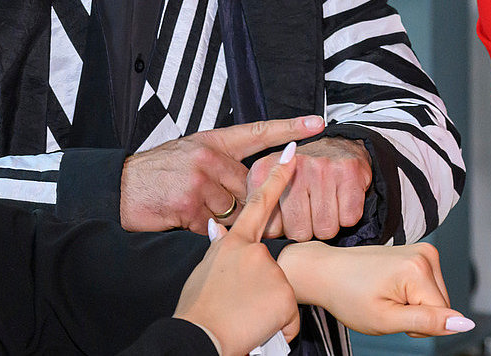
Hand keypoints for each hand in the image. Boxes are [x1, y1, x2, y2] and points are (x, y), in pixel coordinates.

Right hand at [122, 116, 324, 233]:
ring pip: (234, 210)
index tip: (317, 124)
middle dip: (239, 200)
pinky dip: (203, 229)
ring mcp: (200, 181)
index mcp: (214, 141)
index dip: (290, 128)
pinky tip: (183, 218)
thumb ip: (221, 162)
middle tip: (213, 201)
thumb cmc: (158, 172)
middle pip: (249, 186)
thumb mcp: (191, 152)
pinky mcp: (190, 207)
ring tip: (192, 207)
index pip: (259, 132)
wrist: (120, 188)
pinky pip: (214, 227)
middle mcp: (210, 157)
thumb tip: (251, 182)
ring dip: (220, 218)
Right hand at [176, 145, 301, 355]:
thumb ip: (218, 247)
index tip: (293, 155)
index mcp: (234, 242)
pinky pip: (289, 314)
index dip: (279, 178)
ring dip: (267, 309)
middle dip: (261, 288)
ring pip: (281, 291)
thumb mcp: (204, 270)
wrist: (198, 336)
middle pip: (272, 265)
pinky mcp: (285, 293)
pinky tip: (257, 327)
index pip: (259, 203)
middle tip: (238, 304)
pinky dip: (278, 326)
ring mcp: (271, 270)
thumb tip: (218, 227)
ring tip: (243, 317)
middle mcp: (254, 250)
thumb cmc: (197, 308)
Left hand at [246, 136, 371, 239]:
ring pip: (325, 228)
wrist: (339, 144)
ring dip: (328, 225)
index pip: (270, 229)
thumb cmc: (301, 174)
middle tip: (310, 212)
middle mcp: (291, 164)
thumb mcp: (269, 186)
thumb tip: (254, 238)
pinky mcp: (348, 171)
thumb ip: (257, 210)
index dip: (284, 230)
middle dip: (307, 230)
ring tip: (326, 206)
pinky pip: (349, 218)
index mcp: (264, 170)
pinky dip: (348, 217)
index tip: (288, 216)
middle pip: (299, 232)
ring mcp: (321, 166)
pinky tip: (342, 201)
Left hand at [277, 240, 473, 337]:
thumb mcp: (386, 319)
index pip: (442, 316)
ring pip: (436, 298)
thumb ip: (428, 322)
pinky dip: (411, 296)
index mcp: (419, 268)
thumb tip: (464, 323)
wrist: (327, 272)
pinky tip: (389, 289)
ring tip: (385, 297)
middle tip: (386, 308)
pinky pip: (428, 288)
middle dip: (417, 316)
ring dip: (414, 306)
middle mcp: (426, 254)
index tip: (392, 315)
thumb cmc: (348, 296)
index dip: (418, 328)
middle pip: (442, 305)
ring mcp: (423, 251)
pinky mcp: (418, 253)